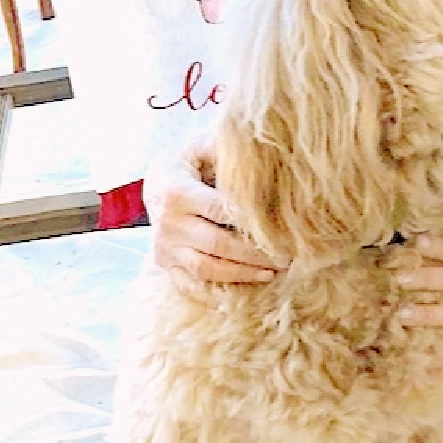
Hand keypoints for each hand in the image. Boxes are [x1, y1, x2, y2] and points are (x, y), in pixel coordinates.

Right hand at [143, 141, 287, 290]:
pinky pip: (188, 287)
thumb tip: (263, 149)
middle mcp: (168, 223)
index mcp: (177, 191)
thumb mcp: (203, 147)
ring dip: (241, 274)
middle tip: (286, 257)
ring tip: (272, 274)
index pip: (220, 210)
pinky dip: (213, 295)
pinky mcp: (165, 265)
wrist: (156, 181)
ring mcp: (165, 248)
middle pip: (217, 243)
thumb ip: (227, 150)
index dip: (251, 221)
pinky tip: (241, 295)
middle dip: (254, 253)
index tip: (281, 228)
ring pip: (206, 268)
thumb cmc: (191, 162)